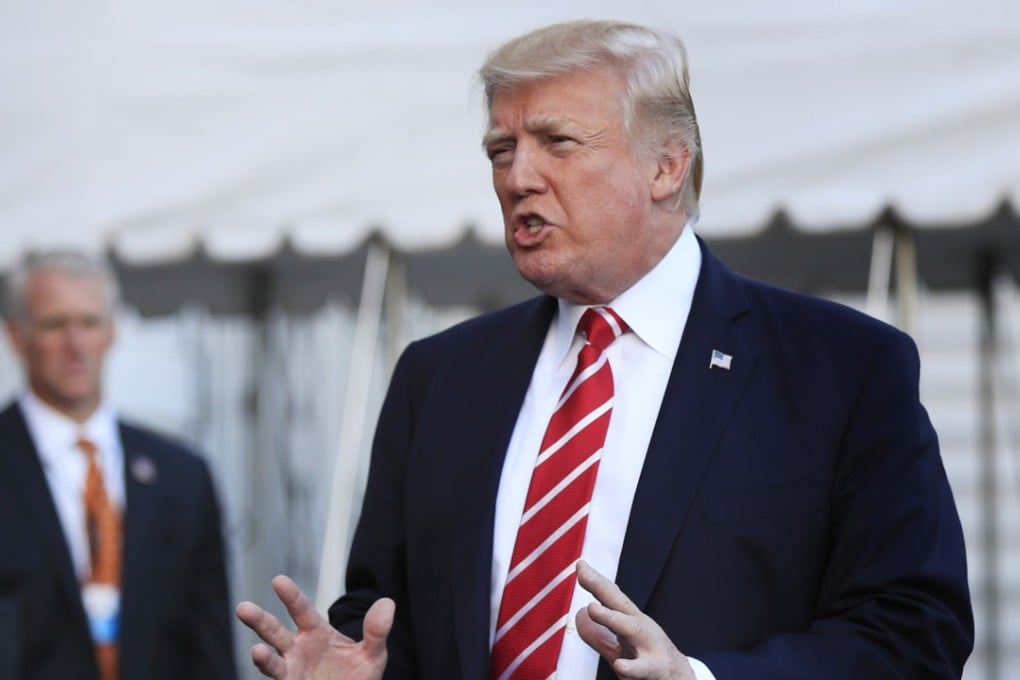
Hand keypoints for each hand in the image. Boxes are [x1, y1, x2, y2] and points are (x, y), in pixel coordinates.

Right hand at [236, 575, 393, 679]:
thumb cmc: (358, 676)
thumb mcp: (373, 654)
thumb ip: (377, 631)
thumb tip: (387, 603)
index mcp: (316, 632)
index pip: (301, 609)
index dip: (290, 595)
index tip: (278, 580)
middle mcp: (298, 649)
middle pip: (274, 631)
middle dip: (258, 620)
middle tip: (242, 608)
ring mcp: (291, 671)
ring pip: (270, 661)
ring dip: (261, 657)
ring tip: (255, 651)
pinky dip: (273, 674)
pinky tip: (265, 664)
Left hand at [574, 561, 694, 679]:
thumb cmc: (651, 663)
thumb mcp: (621, 649)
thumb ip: (599, 635)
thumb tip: (579, 614)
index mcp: (633, 623)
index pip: (612, 599)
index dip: (596, 581)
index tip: (580, 565)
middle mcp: (642, 631)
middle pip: (621, 606)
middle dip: (602, 589)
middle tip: (584, 576)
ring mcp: (651, 649)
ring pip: (632, 630)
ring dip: (612, 617)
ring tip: (592, 608)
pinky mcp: (656, 671)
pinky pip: (643, 669)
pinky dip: (632, 668)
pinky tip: (621, 667)